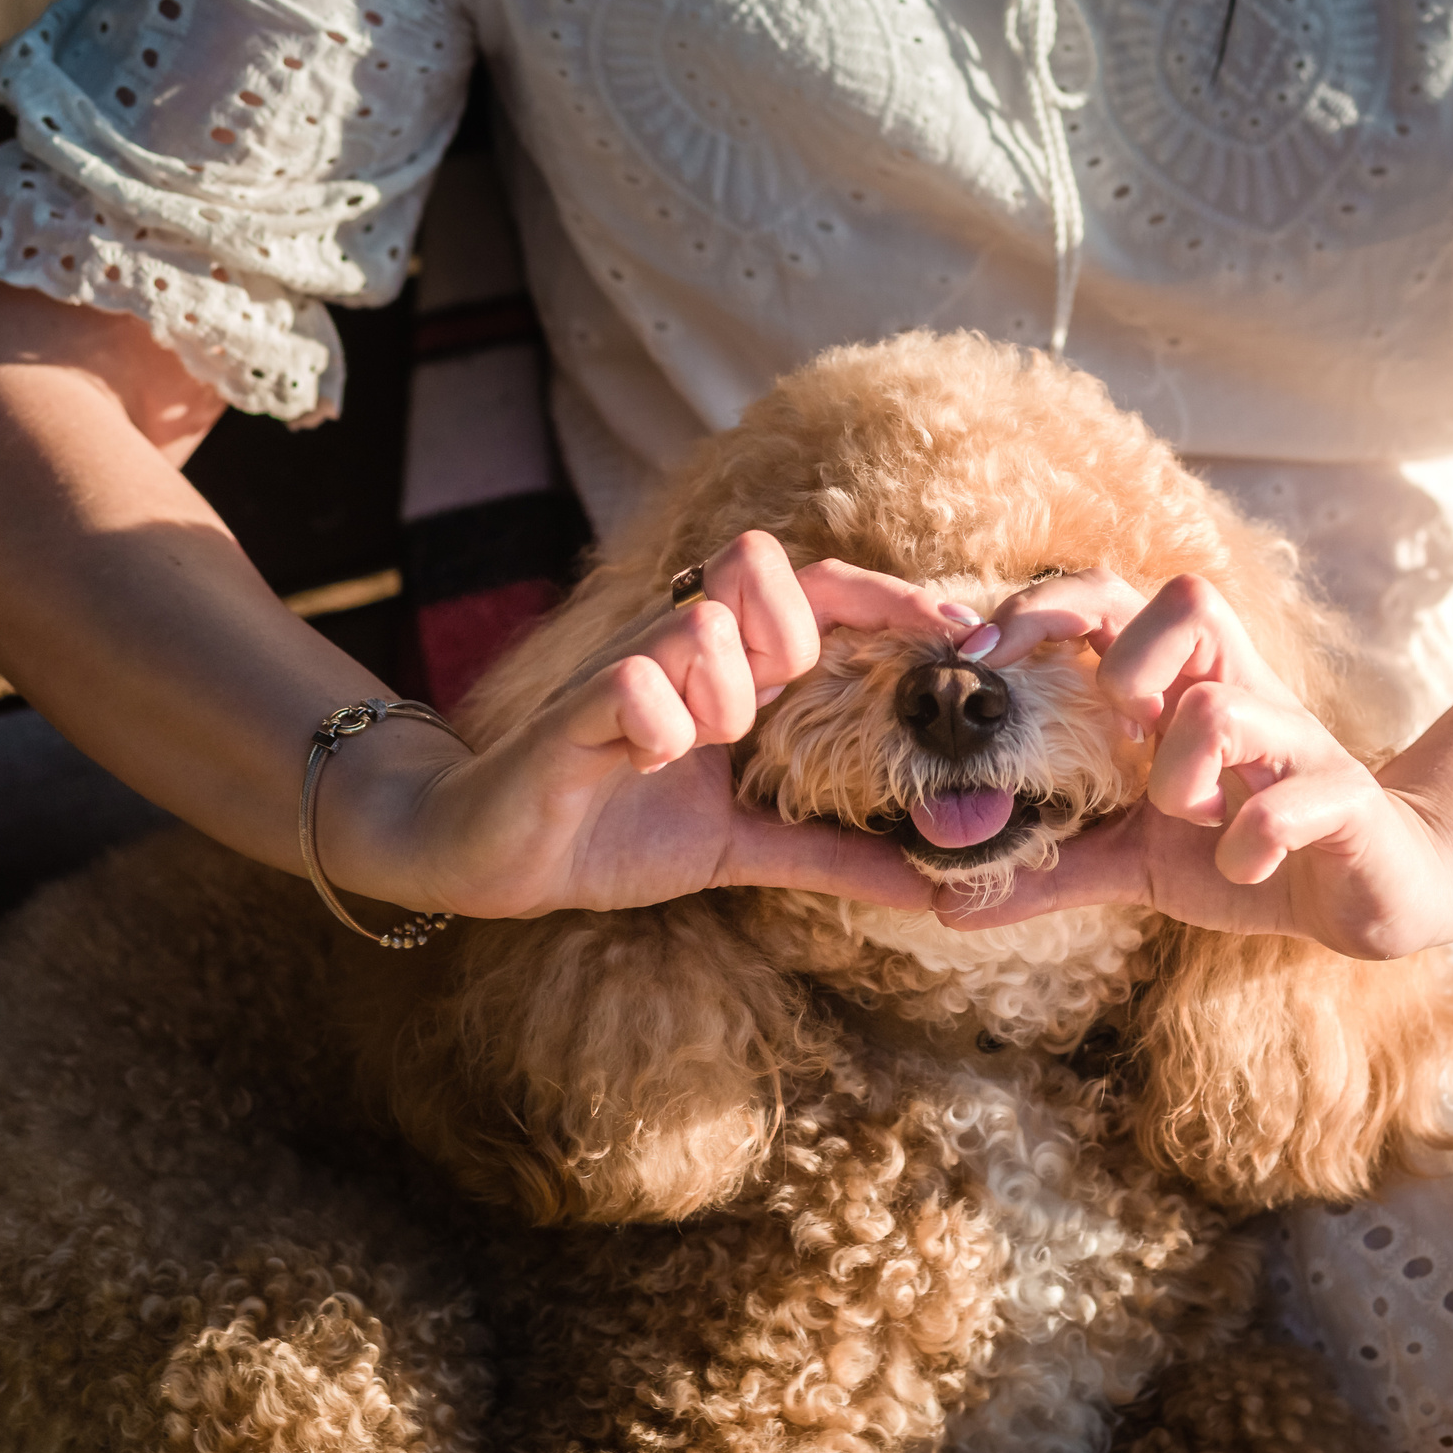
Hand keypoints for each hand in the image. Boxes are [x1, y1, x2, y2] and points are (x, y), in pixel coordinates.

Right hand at [328, 532, 971, 917]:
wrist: (495, 853)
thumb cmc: (614, 830)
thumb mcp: (743, 849)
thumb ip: (833, 855)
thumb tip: (936, 884)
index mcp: (729, 668)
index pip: (820, 591)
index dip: (887, 598)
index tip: (957, 636)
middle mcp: (678, 645)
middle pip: (766, 568)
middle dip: (787, 642)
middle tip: (761, 718)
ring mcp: (624, 667)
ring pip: (703, 622)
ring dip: (720, 694)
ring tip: (693, 753)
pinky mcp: (574, 706)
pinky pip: (634, 682)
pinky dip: (657, 724)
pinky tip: (648, 764)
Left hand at [946, 569, 1452, 957]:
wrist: (1371, 889)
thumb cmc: (1246, 853)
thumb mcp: (1136, 860)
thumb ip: (1051, 868)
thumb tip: (942, 901)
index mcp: (1185, 688)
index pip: (1112, 599)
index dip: (1045, 607)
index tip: (982, 657)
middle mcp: (1242, 692)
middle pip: (1187, 598)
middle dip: (1128, 663)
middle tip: (1121, 730)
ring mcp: (1294, 741)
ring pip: (1220, 708)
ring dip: (1181, 776)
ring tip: (1188, 820)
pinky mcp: (1340, 799)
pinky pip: (1281, 802)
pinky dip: (1247, 841)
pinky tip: (1243, 866)